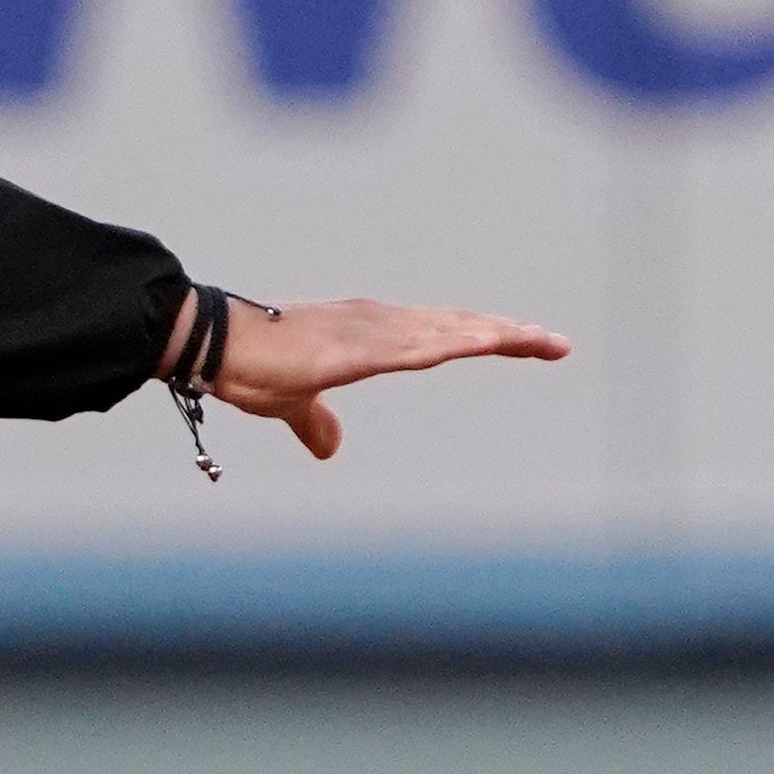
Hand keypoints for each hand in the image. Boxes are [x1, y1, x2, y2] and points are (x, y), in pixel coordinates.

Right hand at [199, 295, 568, 458]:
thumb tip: (332, 449)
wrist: (213, 344)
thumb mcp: (296, 403)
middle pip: (458, 326)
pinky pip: (413, 347)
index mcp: (375, 334)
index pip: (444, 333)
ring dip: (494, 336)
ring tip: (539, 340)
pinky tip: (483, 342)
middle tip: (559, 344)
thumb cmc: (252, 366)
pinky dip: (452, 344)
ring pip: (446, 333)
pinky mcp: (354, 350)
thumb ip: (319, 423)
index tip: (530, 344)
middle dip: (511, 335)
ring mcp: (371, 333)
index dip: (488, 337)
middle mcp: (382, 324)